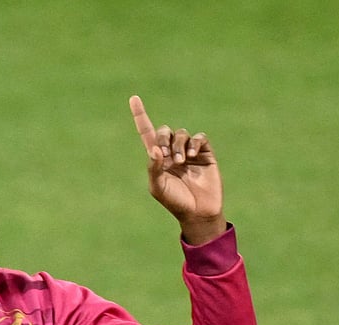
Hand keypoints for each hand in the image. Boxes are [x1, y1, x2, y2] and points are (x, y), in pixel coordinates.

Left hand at [129, 95, 226, 244]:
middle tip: (165, 155)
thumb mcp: (158, 187)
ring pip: (182, 134)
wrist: (198, 212)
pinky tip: (192, 155)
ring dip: (179, 145)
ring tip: (182, 162)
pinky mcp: (205, 153)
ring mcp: (189, 151)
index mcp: (157, 159)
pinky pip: (199, 137)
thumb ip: (154, 168)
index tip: (133, 98)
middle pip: (164, 131)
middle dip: (163, 139)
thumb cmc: (175, 202)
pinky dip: (195, 143)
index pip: (147, 132)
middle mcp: (172, 152)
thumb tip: (155, 149)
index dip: (140, 116)